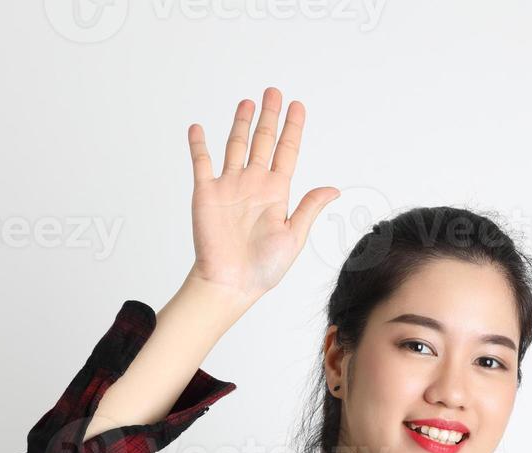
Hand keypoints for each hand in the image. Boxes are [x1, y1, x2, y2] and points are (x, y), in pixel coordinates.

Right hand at [185, 87, 339, 306]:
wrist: (231, 282)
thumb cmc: (264, 267)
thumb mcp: (294, 236)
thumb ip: (309, 208)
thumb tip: (333, 189)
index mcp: (277, 192)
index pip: (286, 151)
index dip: (292, 128)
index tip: (297, 106)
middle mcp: (253, 184)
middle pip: (262, 140)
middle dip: (268, 116)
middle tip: (273, 91)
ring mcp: (229, 186)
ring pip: (235, 145)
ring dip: (240, 123)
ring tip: (247, 102)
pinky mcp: (206, 193)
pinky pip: (201, 162)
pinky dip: (199, 144)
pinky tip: (198, 128)